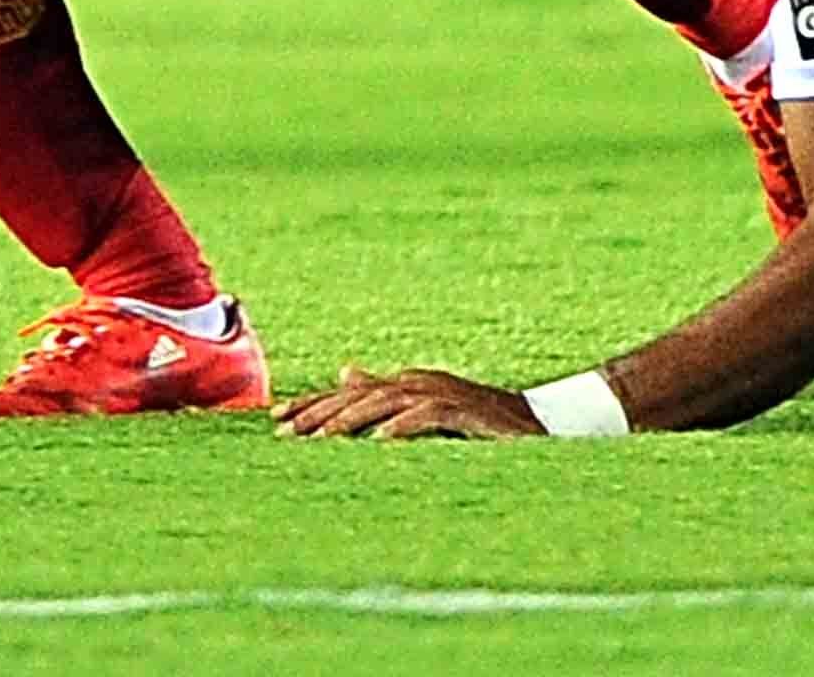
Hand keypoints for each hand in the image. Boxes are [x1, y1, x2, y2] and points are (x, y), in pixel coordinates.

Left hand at [273, 365, 545, 442]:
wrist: (537, 423)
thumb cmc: (478, 419)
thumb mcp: (424, 405)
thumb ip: (385, 392)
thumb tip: (345, 372)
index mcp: (407, 383)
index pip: (350, 391)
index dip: (313, 403)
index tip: (276, 418)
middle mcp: (419, 382)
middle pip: (359, 394)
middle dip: (319, 412)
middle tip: (284, 432)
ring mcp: (443, 393)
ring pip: (385, 402)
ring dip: (350, 420)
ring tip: (319, 439)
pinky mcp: (466, 411)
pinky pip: (428, 417)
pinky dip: (402, 427)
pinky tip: (380, 442)